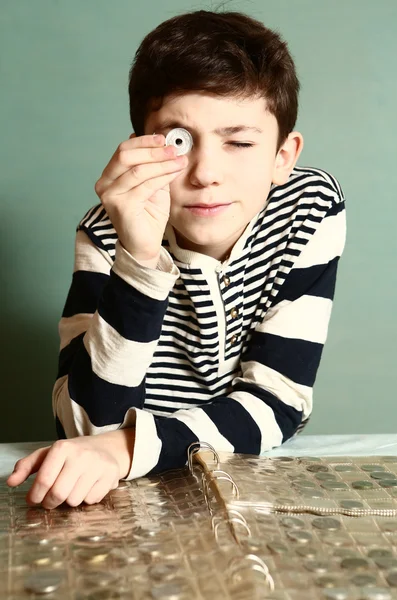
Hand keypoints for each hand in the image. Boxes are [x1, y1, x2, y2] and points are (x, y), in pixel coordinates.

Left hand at [5, 432, 132, 509]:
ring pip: (74, 500)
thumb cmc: (72, 454)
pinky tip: (86, 488)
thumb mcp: (47, 455)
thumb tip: (11, 482)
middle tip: (50, 500)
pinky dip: (85, 499)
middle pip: (58, 494)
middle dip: (50, 502)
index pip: (44, 480)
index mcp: (62, 447)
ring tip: (71, 490)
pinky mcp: (110, 475)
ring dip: (68, 501)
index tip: (33, 499)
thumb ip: (26, 466)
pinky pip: (90, 501)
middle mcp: (81, 455)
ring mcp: (98, 465)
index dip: (35, 496)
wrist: (106, 448)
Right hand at [94, 133, 187, 262]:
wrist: (145, 244)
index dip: (144, 141)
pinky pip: (145, 186)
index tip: (164, 138)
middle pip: (126, 156)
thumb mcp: (152, 184)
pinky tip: (174, 173)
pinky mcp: (121, 207)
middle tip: (174, 149)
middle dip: (153, 150)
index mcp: (109, 176)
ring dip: (162, 163)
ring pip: (138, 170)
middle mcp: (104, 184)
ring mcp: (110, 196)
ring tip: (179, 160)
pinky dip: (162, 176)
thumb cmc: (148, 215)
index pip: (123, 150)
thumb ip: (153, 165)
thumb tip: (161, 141)